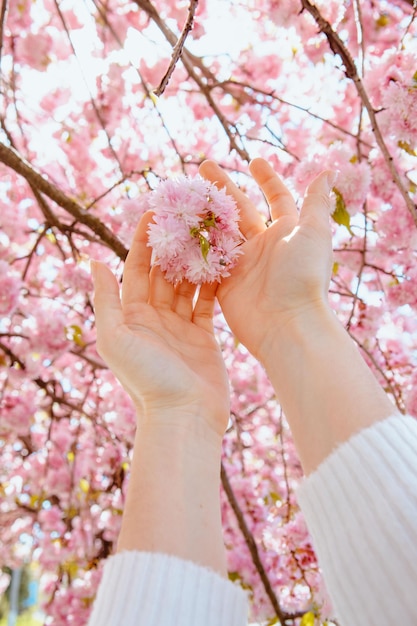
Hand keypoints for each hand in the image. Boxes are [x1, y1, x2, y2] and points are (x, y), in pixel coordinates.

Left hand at [92, 213, 229, 437]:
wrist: (183, 416)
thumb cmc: (146, 379)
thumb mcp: (116, 337)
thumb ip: (106, 299)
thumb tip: (93, 261)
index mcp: (131, 315)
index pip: (136, 268)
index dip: (143, 240)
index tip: (154, 212)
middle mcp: (154, 318)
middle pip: (163, 273)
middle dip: (173, 245)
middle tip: (187, 217)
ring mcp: (179, 327)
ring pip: (187, 284)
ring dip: (194, 260)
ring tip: (207, 233)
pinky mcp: (203, 336)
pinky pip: (207, 302)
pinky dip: (212, 283)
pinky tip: (221, 262)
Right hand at [199, 158, 334, 362]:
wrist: (287, 325)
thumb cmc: (304, 277)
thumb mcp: (314, 233)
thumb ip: (316, 203)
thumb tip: (329, 171)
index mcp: (286, 232)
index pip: (276, 198)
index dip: (266, 179)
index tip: (253, 161)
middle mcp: (264, 246)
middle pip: (240, 210)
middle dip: (222, 188)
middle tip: (201, 167)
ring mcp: (242, 264)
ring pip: (219, 231)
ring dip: (203, 212)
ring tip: (184, 193)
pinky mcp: (225, 283)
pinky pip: (206, 259)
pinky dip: (194, 244)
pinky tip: (178, 226)